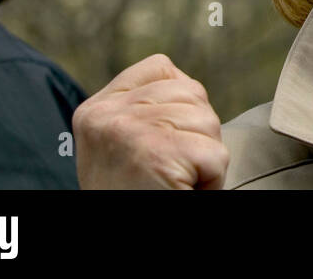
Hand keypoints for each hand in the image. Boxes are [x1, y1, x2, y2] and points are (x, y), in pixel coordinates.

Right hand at [73, 53, 229, 188]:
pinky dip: (212, 180)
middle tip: (171, 168)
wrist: (118, 245)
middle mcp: (109, 114)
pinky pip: (217, 155)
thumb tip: (188, 87)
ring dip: (205, 157)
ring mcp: (131, 131)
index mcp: (96, 108)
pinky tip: (183, 192)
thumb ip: (141, 109)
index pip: (160, 67)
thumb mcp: (119, 143)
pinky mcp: (159, 155)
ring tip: (174, 181)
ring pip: (209, 121)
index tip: (168, 136)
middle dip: (196, 132)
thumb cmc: (129, 193)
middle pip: (192, 93)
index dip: (181, 98)